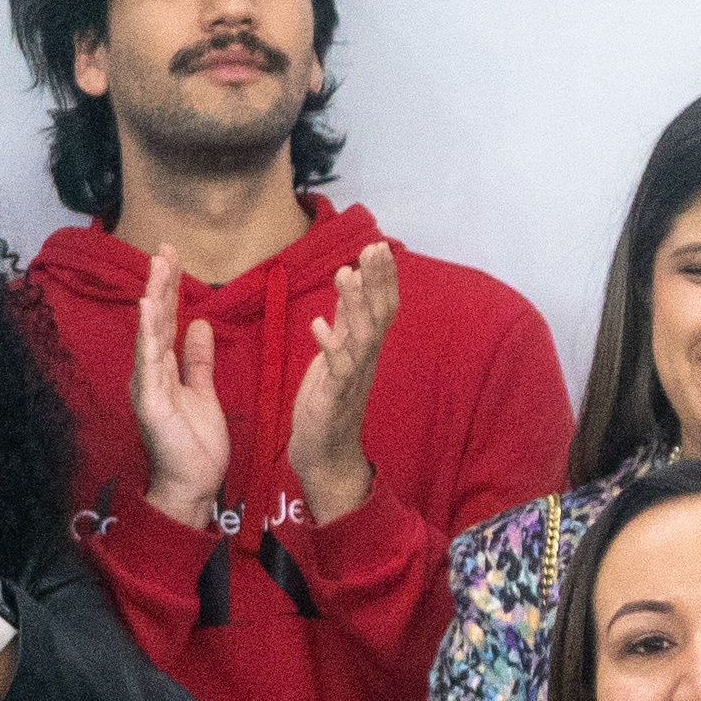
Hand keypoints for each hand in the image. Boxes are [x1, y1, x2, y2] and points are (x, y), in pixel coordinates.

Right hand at [126, 253, 230, 526]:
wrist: (194, 484)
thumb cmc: (196, 444)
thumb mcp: (203, 392)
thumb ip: (199, 360)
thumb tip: (202, 325)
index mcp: (163, 369)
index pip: (166, 320)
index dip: (169, 288)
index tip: (173, 256)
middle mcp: (150, 372)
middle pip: (155, 320)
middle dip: (159, 283)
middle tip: (164, 248)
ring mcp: (147, 384)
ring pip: (150, 333)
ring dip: (153, 297)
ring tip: (156, 265)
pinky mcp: (150, 400)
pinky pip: (149, 361)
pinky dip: (147, 333)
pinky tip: (147, 307)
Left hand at [284, 243, 396, 529]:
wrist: (326, 453)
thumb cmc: (330, 401)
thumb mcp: (338, 353)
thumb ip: (347, 319)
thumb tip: (354, 280)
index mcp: (366, 348)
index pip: (382, 306)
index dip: (383, 278)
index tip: (379, 246)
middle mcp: (365, 359)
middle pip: (380, 315)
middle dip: (377, 281)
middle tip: (374, 248)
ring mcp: (352, 378)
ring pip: (361, 336)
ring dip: (354, 304)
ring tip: (344, 273)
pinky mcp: (335, 397)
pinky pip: (337, 369)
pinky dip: (329, 345)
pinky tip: (318, 323)